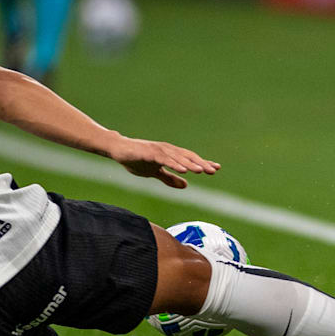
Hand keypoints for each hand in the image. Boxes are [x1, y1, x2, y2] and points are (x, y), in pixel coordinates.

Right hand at [106, 136, 220, 188]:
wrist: (118, 150)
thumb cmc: (137, 159)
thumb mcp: (155, 172)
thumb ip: (169, 178)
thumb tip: (186, 185)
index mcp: (170, 155)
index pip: (189, 159)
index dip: (203, 163)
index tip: (216, 168)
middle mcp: (167, 150)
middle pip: (187, 157)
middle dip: (201, 163)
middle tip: (214, 170)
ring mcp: (159, 150)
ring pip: (178, 158)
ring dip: (190, 164)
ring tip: (202, 170)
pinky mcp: (149, 152)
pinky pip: (164, 159)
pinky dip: (174, 164)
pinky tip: (183, 170)